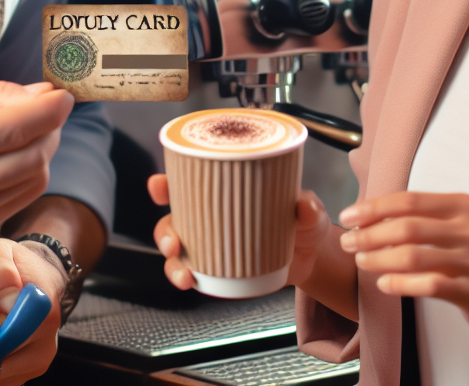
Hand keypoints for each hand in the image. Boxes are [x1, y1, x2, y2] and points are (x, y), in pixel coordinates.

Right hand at [0, 77, 73, 243]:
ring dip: (41, 150)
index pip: (12, 129)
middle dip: (49, 128)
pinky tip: (8, 157)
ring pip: (33, 180)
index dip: (48, 110)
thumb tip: (42, 96)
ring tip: (22, 129)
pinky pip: (21, 199)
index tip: (64, 95)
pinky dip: (27, 174)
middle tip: (45, 107)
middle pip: (30, 158)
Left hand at [0, 237, 65, 385]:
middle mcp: (48, 334)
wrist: (40, 277)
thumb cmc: (17, 266)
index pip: (9, 333)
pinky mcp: (35, 368)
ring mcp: (42, 355)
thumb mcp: (2, 251)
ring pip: (1, 374)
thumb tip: (6, 299)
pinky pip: (6, 379)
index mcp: (41, 304)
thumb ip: (0, 267)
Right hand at [147, 174, 330, 291]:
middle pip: (172, 220)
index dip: (166, 184)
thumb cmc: (303, 223)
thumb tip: (304, 203)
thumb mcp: (309, 212)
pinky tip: (192, 283)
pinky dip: (186, 279)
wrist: (310, 258)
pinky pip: (193, 274)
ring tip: (184, 275)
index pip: (186, 183)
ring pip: (176, 252)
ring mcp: (210, 245)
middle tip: (174, 242)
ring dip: (172, 264)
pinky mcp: (217, 270)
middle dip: (164, 232)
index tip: (158, 185)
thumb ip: (308, 207)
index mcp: (223, 193)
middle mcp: (210, 217)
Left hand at [339, 192, 468, 362]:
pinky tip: (383, 284)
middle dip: (371, 234)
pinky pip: (430, 285)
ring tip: (361, 262)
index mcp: (464, 205)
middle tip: (348, 242)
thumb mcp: (453, 225)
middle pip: (409, 227)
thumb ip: (418, 217)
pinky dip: (401, 284)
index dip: (374, 208)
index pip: (410, 200)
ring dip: (380, 259)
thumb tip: (365, 214)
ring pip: (415, 257)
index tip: (348, 216)